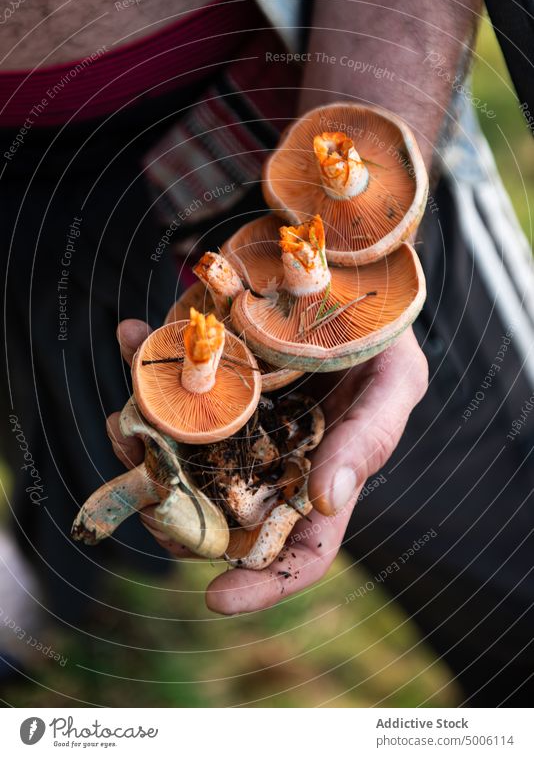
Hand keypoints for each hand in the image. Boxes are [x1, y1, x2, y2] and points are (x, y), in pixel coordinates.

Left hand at [107, 320, 427, 613]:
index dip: (261, 587)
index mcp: (316, 477)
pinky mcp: (205, 376)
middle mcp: (266, 459)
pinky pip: (164, 381)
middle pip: (214, 511)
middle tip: (141, 488)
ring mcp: (230, 419)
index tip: (217, 600)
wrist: (346, 275)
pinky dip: (140, 361)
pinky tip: (131, 335)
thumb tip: (327, 501)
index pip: (295, 552)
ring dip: (140, 442)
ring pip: (175, 454)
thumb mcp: (394, 381)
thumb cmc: (381, 339)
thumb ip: (369, 439)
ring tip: (122, 420)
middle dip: (171, 510)